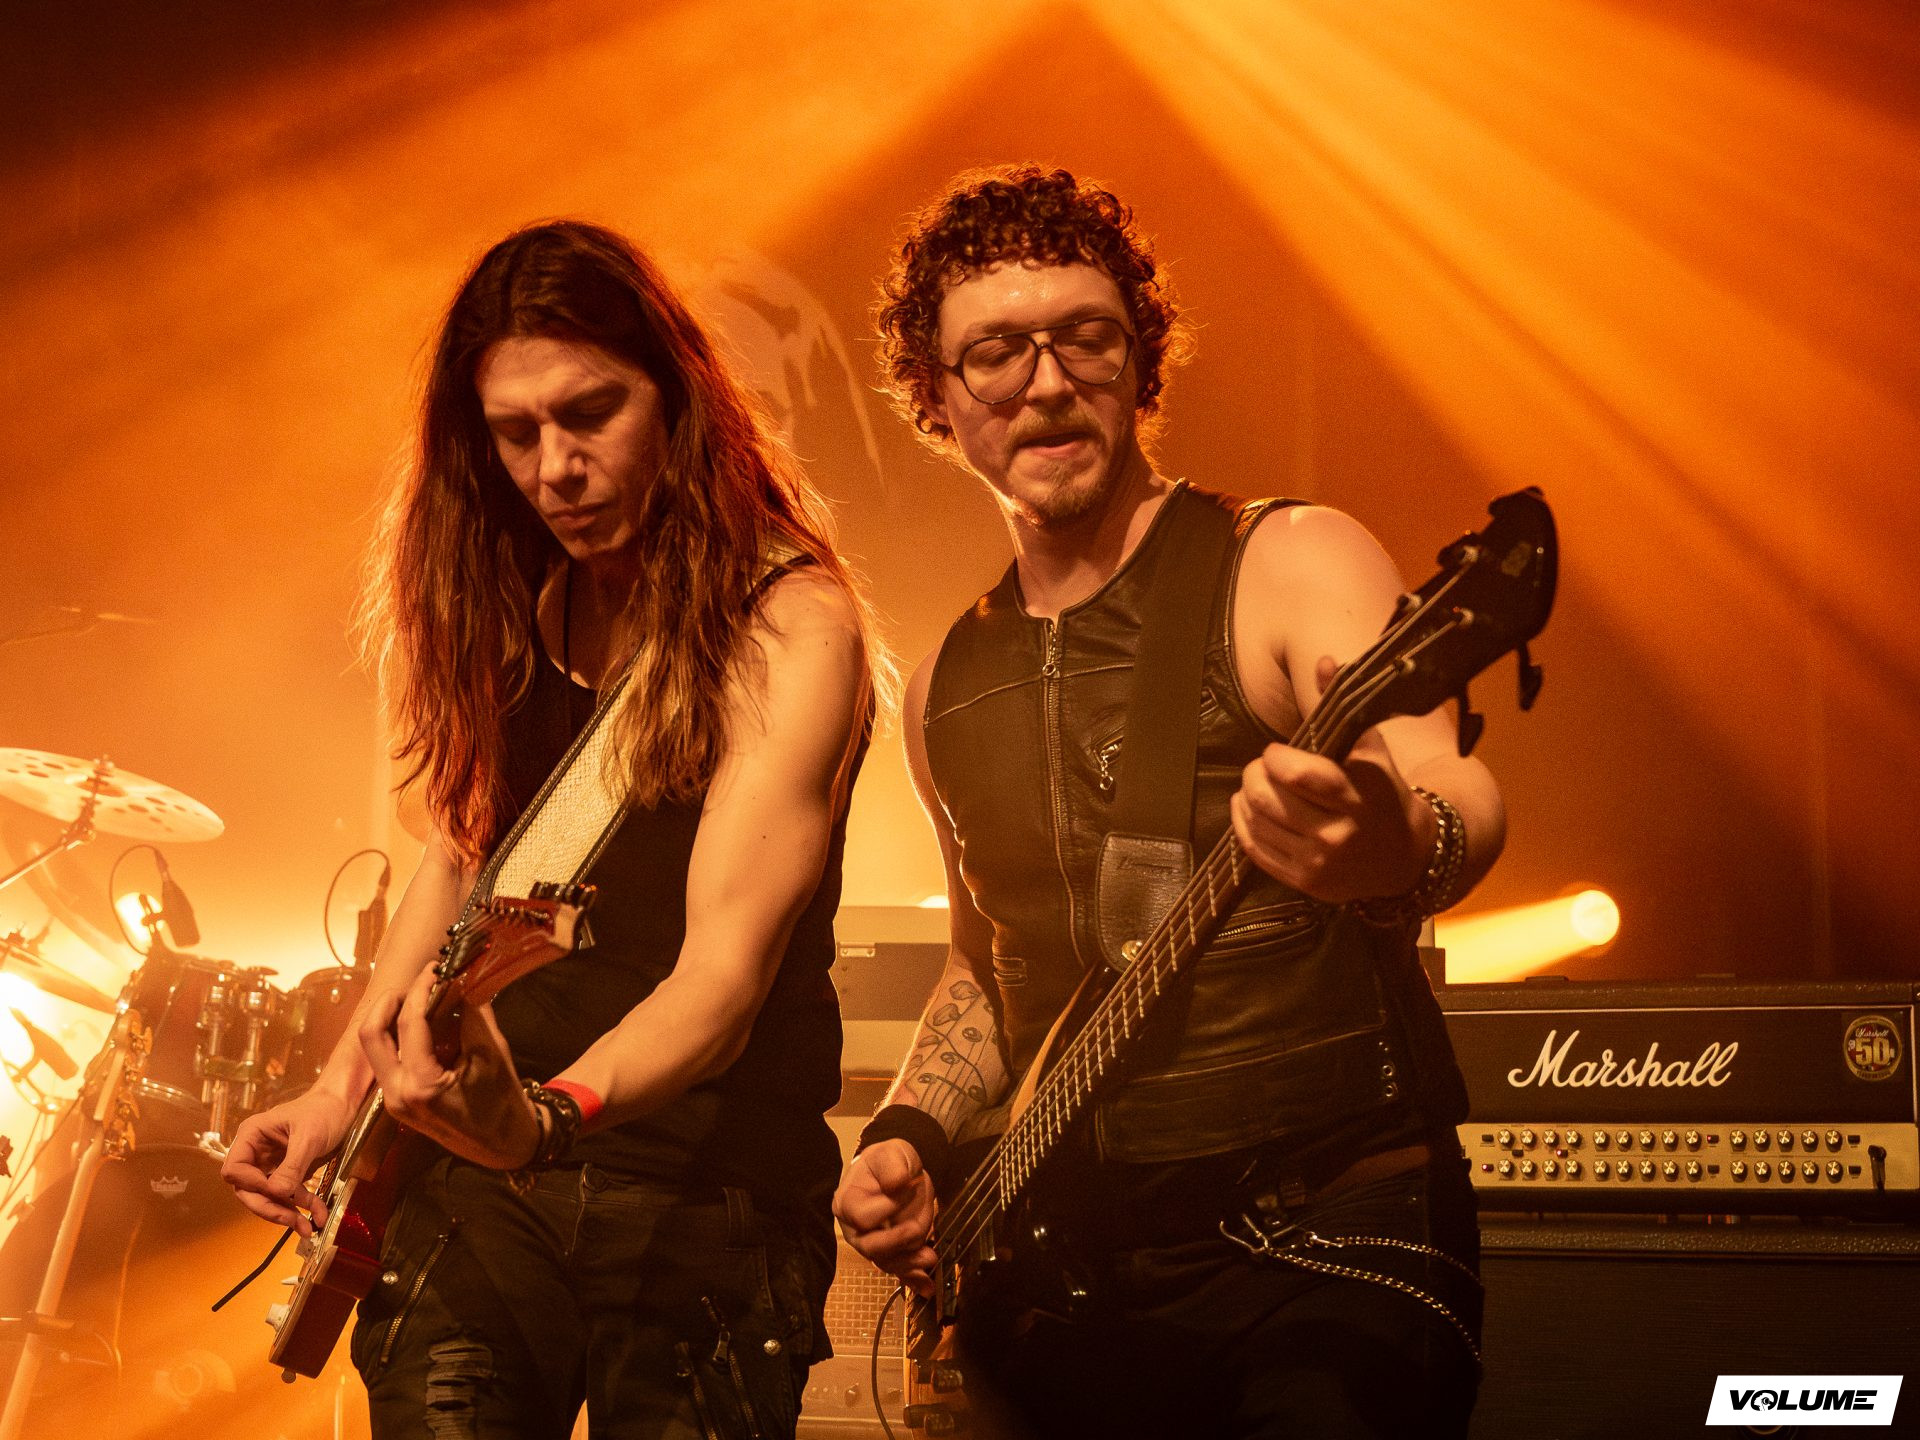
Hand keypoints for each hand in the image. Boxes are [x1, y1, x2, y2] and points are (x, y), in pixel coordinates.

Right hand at [222, 1087, 357, 1236]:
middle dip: (270, 1208)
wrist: (344, 1105)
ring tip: (308, 1226)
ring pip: (268, 1197)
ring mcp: (270, 1164)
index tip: (274, 1191)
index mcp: (251, 1136)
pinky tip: (317, 1214)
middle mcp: (255, 1152)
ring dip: (287, 1213)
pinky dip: (301, 1206)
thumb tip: (277, 1193)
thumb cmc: (324, 1110)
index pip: (234, 1170)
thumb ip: (292, 1165)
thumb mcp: (308, 1137)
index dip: (251, 1185)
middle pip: (249, 1190)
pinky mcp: (287, 1173)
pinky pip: (287, 1195)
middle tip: (293, 1221)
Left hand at [358, 965, 542, 1170]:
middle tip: (418, 983)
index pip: (409, 1022)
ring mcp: (392, 1101)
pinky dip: (401, 1036)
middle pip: (372, 1034)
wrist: (504, 1145)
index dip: (422, 987)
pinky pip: (388, 1060)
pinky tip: (427, 1023)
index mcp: (420, 1085)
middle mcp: (396, 1094)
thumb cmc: (503, 1102)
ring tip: (423, 998)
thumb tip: (460, 978)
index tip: (436, 966)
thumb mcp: (491, 1053)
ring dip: (393, 1017)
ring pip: (375, 1047)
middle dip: (391, 1001)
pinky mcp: (396, 1102)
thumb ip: (471, 1013)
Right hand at [832, 1139, 936, 1296]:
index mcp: (847, 1203)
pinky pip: (898, 1271)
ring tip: (930, 1258)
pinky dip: (913, 1280)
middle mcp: (854, 1229)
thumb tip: (897, 1183)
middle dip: (899, 1241)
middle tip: (919, 1228)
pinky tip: (926, 1287)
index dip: (888, 1207)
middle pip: (871, 1247)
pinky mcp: (888, 1254)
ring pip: (886, 1263)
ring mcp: (870, 1244)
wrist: (896, 1174)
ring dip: (909, 1263)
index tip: (909, 1188)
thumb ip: (892, 1164)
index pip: (864, 1217)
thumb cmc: (888, 1163)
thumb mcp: (890, 1153)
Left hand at [1231, 660, 1429, 902]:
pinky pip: (1254, 849)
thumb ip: (1342, 705)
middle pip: (1265, 797)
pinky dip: (1244, 823)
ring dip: (1246, 797)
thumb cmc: (1383, 794)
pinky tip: (1251, 809)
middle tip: (1263, 767)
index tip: (1278, 751)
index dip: (1274, 756)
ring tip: (1258, 786)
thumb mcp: (1370, 748)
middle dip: (1255, 774)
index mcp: (1354, 795)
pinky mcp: (1304, 883)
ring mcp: (1318, 862)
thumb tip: (1324, 663)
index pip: (1295, 773)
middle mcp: (1336, 833)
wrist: (1407, 856)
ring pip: (1255, 822)